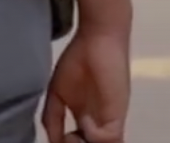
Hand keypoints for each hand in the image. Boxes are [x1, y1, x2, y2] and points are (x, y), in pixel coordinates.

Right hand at [43, 28, 129, 142]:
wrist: (98, 37)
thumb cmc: (79, 58)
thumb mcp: (57, 93)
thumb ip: (52, 117)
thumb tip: (52, 140)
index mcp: (87, 119)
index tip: (58, 139)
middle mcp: (99, 123)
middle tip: (64, 138)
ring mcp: (110, 120)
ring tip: (70, 135)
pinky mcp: (118, 113)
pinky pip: (108, 137)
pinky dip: (92, 133)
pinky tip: (84, 119)